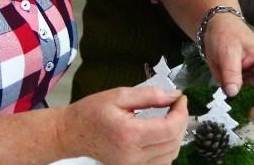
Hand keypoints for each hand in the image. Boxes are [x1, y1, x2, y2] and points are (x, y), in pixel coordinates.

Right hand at [59, 87, 187, 164]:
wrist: (72, 133)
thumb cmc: (92, 112)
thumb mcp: (119, 95)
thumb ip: (149, 95)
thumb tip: (174, 95)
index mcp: (130, 135)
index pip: (169, 128)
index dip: (181, 113)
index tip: (180, 99)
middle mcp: (134, 155)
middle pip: (173, 142)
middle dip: (180, 121)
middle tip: (176, 105)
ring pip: (171, 155)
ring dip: (176, 135)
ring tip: (170, 117)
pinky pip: (161, 163)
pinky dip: (168, 148)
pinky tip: (162, 134)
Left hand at [202, 13, 253, 117]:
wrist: (216, 27)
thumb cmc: (225, 33)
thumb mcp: (227, 50)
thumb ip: (231, 71)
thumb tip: (233, 93)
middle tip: (247, 116)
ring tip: (240, 114)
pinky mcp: (248, 84)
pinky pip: (250, 99)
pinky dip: (245, 106)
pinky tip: (236, 109)